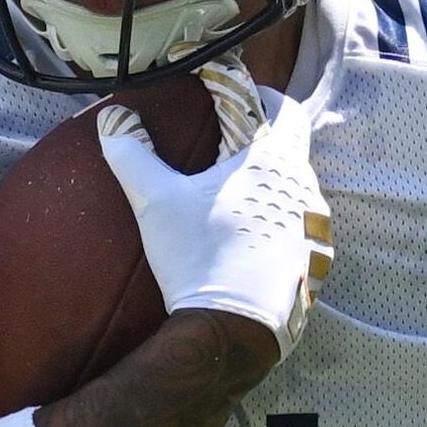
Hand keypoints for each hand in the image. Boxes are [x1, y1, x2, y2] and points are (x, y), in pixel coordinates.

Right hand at [100, 68, 330, 350]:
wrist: (231, 331)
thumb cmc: (198, 258)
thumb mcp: (156, 202)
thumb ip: (133, 154)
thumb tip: (112, 119)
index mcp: (274, 162)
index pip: (283, 108)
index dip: (261, 96)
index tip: (237, 95)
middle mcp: (305, 189)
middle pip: (290, 148)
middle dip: (261, 141)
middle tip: (227, 143)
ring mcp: (314, 228)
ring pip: (296, 188)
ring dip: (270, 182)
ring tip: (234, 191)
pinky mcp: (313, 261)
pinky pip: (300, 226)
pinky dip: (277, 219)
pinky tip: (249, 233)